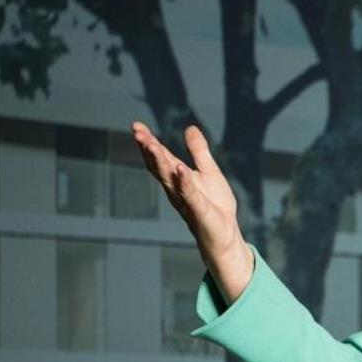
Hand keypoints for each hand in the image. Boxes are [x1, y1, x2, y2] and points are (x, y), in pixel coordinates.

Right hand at [132, 121, 253, 301]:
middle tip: (137, 132)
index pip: (160, 158)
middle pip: (159, 167)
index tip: (136, 125)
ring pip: (169, 179)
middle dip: (148, 150)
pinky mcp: (200, 212)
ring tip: (152, 144)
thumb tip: (190, 128)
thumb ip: (199, 151)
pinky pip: (190, 196)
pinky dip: (184, 183)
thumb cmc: (215, 206)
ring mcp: (186, 201)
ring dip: (160, 162)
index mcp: (177, 178)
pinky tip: (181, 169)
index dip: (148, 142)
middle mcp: (176, 189)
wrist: (225, 235)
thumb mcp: (208, 172)